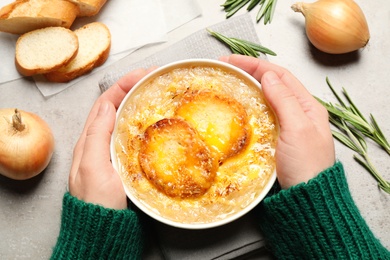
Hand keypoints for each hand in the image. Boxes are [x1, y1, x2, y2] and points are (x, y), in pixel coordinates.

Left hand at [69, 68, 154, 208]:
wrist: (103, 231)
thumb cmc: (97, 202)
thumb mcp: (93, 167)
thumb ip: (97, 137)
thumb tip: (105, 107)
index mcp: (90, 141)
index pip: (104, 104)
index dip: (121, 85)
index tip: (141, 74)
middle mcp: (101, 144)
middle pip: (116, 109)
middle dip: (132, 90)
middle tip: (154, 80)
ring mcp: (114, 154)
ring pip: (126, 122)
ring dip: (139, 105)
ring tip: (157, 95)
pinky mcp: (126, 165)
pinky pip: (134, 138)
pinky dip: (144, 126)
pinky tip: (156, 124)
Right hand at [220, 54, 334, 188]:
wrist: (307, 200)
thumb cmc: (307, 167)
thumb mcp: (298, 129)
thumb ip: (285, 101)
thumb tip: (268, 76)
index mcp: (307, 106)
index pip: (279, 76)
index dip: (255, 65)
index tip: (231, 61)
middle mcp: (298, 113)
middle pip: (272, 84)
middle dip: (249, 72)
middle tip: (225, 69)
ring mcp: (286, 127)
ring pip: (265, 99)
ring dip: (248, 88)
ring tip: (229, 83)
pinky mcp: (276, 141)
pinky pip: (261, 117)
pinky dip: (249, 108)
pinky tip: (239, 108)